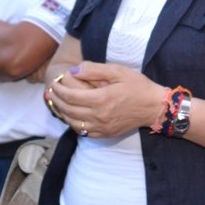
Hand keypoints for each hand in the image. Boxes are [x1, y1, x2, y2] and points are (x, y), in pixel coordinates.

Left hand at [47, 61, 167, 138]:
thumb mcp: (118, 71)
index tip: (54, 83)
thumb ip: (95, 70)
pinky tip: (71, 116)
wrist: (154, 107)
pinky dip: (73, 124)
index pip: (70, 96)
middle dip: (56, 100)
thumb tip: (74, 71)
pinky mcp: (106, 134)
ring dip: (62, 113)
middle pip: (68, 110)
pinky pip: (84, 132)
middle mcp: (99, 115)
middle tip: (50, 92)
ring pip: (73, 123)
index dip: (58, 89)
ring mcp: (102, 127)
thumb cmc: (138, 86)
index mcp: (101, 99)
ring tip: (56, 103)